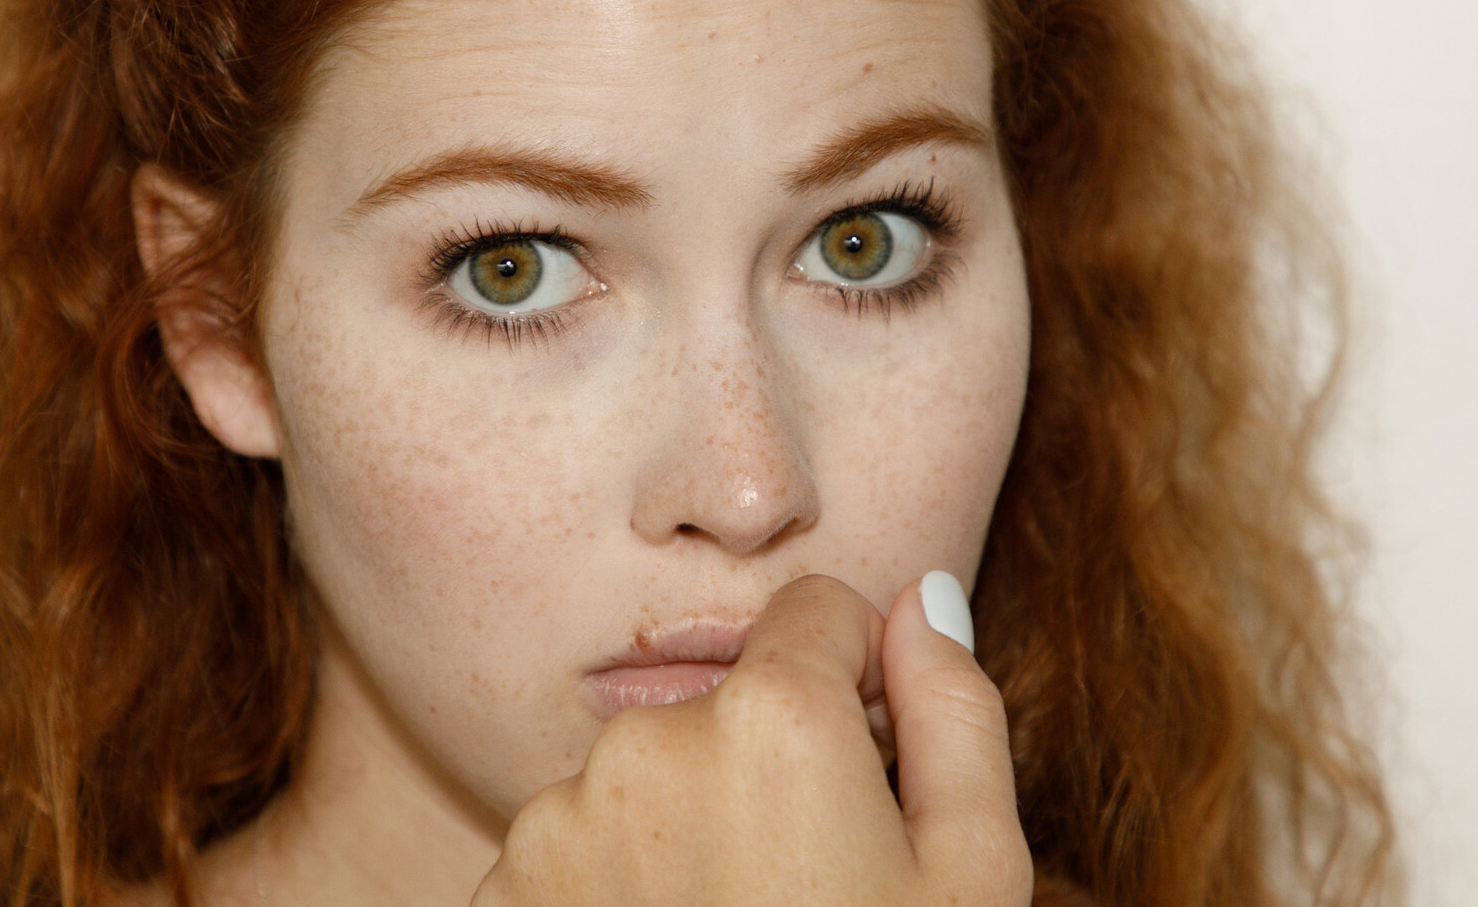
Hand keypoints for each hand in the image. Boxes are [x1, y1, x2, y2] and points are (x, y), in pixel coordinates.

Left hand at [470, 573, 1032, 906]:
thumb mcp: (972, 880)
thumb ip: (956, 714)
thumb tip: (927, 600)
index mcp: (775, 718)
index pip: (817, 612)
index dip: (859, 681)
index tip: (869, 766)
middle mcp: (649, 742)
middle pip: (729, 705)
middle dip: (769, 767)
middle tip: (810, 888)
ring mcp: (560, 819)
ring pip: (649, 780)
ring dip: (688, 830)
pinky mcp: (505, 890)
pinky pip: (579, 850)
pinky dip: (620, 890)